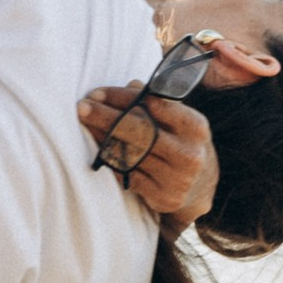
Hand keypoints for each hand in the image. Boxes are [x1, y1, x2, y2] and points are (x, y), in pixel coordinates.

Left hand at [78, 85, 218, 229]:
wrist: (199, 186)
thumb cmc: (180, 142)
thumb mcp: (178, 120)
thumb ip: (155, 102)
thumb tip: (130, 85)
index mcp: (195, 127)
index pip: (155, 105)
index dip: (122, 98)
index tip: (98, 93)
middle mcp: (189, 154)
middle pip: (140, 130)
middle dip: (106, 116)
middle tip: (82, 107)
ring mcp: (177, 178)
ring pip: (130, 154)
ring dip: (102, 137)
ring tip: (85, 125)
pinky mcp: (164, 197)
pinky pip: (128, 175)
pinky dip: (110, 160)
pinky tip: (97, 149)